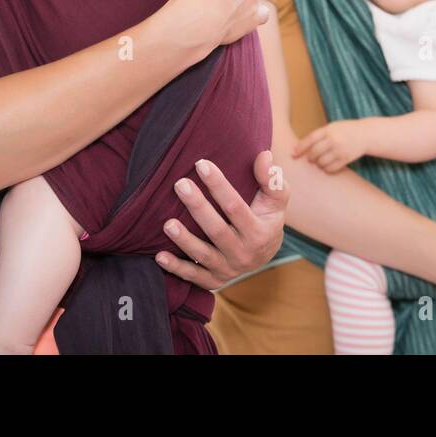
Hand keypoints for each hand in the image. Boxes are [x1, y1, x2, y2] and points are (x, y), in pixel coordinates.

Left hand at [155, 151, 287, 289]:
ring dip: (184, 240)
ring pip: (203, 255)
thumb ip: (272, 178)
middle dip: (197, 207)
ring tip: (167, 223)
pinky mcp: (214, 280)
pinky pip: (193, 276)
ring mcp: (228, 269)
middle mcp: (244, 253)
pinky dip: (176, 268)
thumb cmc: (267, 216)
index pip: (236, 206)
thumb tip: (264, 156)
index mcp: (259, 231)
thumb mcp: (276, 199)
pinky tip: (159, 256)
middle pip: (217, 230)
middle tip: (180, 184)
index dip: (219, 185)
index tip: (201, 164)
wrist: (265, 253)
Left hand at [291, 120, 366, 172]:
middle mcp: (333, 140)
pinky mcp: (345, 159)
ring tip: (320, 161)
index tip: (293, 154)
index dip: (300, 148)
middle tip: (310, 158)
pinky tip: (328, 165)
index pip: (310, 139)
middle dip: (310, 157)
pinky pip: (331, 168)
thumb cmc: (346, 130)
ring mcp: (340, 150)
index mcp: (328, 130)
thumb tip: (301, 146)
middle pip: (314, 153)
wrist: (366, 134)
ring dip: (318, 163)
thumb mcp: (332, 127)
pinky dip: (326, 169)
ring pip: (321, 162)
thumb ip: (319, 135)